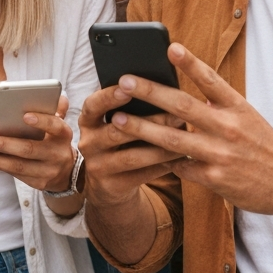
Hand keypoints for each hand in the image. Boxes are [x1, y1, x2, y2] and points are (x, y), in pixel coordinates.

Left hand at [0, 95, 76, 192]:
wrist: (66, 170)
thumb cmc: (54, 140)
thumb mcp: (58, 125)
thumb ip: (55, 109)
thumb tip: (57, 97)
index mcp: (63, 134)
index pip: (55, 126)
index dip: (42, 121)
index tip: (25, 115)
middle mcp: (58, 154)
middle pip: (30, 149)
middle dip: (6, 144)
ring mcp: (49, 170)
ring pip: (20, 165)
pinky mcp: (39, 182)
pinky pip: (15, 174)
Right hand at [77, 86, 184, 208]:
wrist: (109, 184)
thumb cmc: (120, 142)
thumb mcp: (114, 124)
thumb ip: (129, 107)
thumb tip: (162, 87)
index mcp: (88, 121)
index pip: (92, 106)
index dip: (108, 96)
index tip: (127, 87)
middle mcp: (88, 143)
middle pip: (117, 131)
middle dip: (149, 122)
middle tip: (177, 115)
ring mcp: (98, 166)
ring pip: (132, 156)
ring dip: (161, 147)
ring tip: (184, 139)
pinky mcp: (111, 186)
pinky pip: (141, 175)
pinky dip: (162, 166)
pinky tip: (179, 158)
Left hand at [110, 42, 272, 215]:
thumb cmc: (265, 146)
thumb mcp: (248, 118)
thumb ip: (218, 105)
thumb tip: (184, 96)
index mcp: (238, 107)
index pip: (211, 80)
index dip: (190, 63)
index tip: (170, 47)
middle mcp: (228, 128)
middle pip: (182, 106)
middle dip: (150, 92)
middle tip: (124, 80)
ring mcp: (220, 154)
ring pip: (172, 139)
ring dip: (142, 129)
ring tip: (117, 119)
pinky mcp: (215, 178)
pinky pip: (180, 168)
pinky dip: (161, 162)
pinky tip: (140, 157)